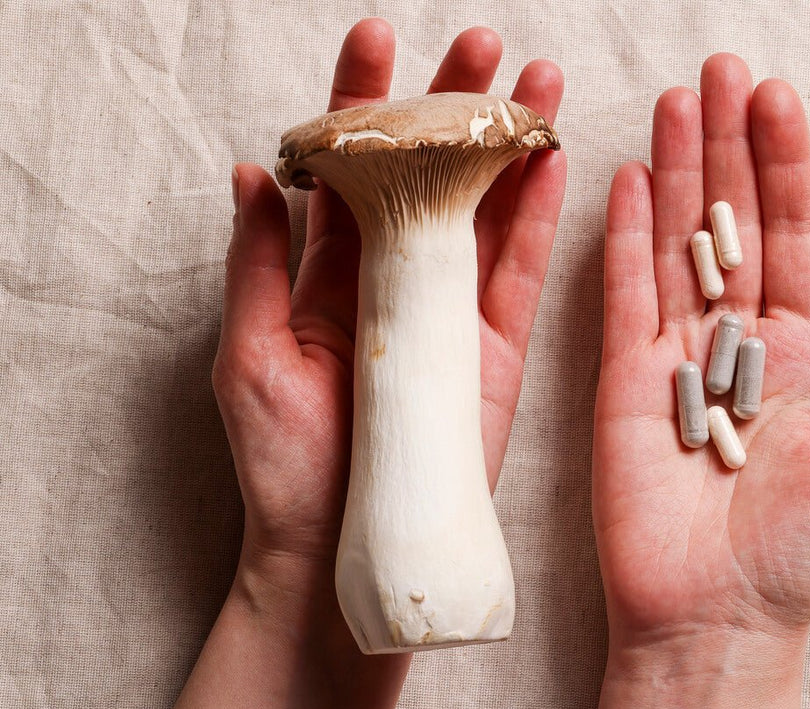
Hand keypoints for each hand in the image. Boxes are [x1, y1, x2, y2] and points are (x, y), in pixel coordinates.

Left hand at [166, 19, 564, 708]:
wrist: (339, 550)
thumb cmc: (284, 465)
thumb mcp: (250, 356)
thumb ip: (259, 266)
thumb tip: (251, 173)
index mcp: (329, 276)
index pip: (351, 171)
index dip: (363, 104)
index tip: (379, 40)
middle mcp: (394, 281)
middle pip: (430, 176)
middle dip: (453, 106)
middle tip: (483, 44)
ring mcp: (450, 314)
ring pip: (486, 213)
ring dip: (509, 146)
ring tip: (537, 82)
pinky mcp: (496, 351)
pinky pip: (521, 275)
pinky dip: (537, 220)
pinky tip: (552, 163)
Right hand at [592, 55, 809, 708]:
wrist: (714, 615)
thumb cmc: (801, 554)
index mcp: (804, 353)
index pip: (793, 238)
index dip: (785, 168)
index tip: (775, 98)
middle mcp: (738, 341)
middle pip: (732, 224)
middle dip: (727, 146)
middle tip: (719, 70)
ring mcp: (674, 355)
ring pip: (676, 244)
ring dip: (678, 171)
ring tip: (676, 101)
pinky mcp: (622, 380)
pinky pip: (622, 293)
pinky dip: (626, 236)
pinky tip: (632, 179)